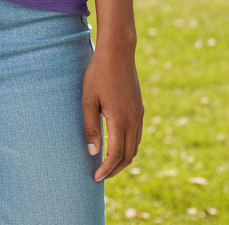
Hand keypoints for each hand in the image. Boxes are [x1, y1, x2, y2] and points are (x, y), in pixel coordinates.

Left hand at [82, 44, 143, 182]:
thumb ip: (90, 127)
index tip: (95, 177)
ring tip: (107, 165)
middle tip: (100, 175)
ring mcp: (139, 114)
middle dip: (115, 169)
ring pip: (135, 147)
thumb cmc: (98, 73)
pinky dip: (129, 147)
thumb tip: (93, 153)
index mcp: (120, 119)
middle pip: (128, 155)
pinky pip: (137, 135)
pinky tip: (117, 146)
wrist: (118, 51)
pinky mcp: (140, 108)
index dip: (106, 169)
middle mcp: (134, 120)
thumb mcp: (88, 99)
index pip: (116, 155)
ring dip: (123, 159)